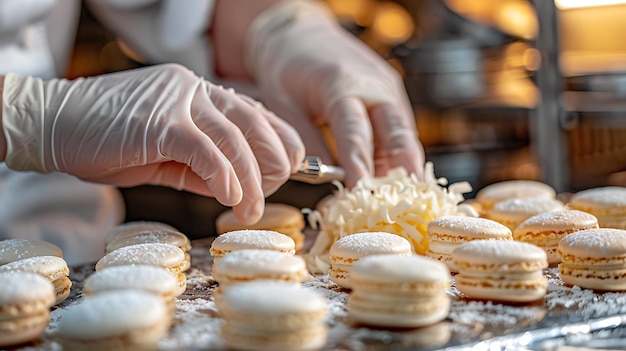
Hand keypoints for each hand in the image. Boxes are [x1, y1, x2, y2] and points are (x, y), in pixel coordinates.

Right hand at [1, 64, 304, 223]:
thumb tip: (235, 189)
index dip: (276, 139)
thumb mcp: (164, 156)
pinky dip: (222, 177)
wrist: (53, 126)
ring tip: (251, 210)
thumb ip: (200, 168)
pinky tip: (229, 198)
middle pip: (252, 122)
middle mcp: (194, 89)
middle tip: (276, 191)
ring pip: (233, 139)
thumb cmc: (106, 142)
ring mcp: (178, 101)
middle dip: (272, 161)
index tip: (288, 167)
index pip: (252, 112)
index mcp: (198, 93)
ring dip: (249, 180)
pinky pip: (205, 150)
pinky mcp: (161, 120)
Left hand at [246, 0, 424, 185]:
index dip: (360, 166)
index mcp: (341, 85)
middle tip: (402, 206)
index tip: (361, 194)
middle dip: (401, 172)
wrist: (302, 35)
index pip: (355, 132)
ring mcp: (388, 88)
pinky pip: (400, 130)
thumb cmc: (288, 70)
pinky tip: (390, 180)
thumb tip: (326, 179)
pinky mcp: (393, 93)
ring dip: (402, 168)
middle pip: (397, 135)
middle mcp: (374, 86)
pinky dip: (397, 156)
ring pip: (405, 136)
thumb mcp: (283, 104)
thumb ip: (306, 141)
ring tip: (398, 200)